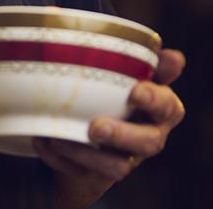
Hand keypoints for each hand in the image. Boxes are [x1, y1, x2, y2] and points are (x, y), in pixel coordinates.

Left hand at [36, 49, 185, 201]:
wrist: (90, 127)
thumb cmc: (111, 86)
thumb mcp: (120, 67)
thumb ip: (131, 55)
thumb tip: (128, 37)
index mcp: (160, 107)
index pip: (168, 105)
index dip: (154, 100)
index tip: (134, 91)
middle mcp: (149, 134)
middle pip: (149, 142)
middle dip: (122, 135)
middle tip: (96, 127)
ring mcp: (127, 157)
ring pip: (119, 167)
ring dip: (89, 156)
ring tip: (60, 138)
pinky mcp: (102, 174)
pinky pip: (85, 175)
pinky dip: (62, 160)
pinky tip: (44, 143)